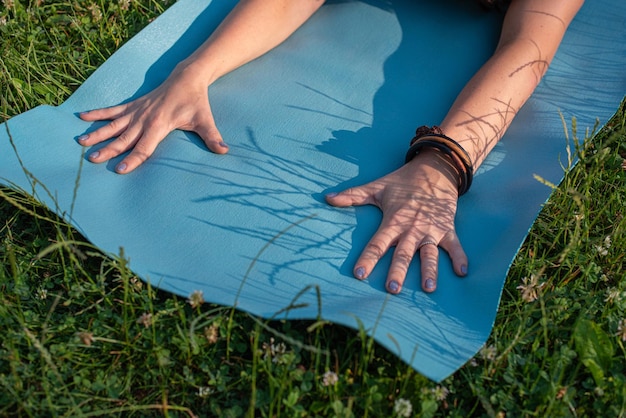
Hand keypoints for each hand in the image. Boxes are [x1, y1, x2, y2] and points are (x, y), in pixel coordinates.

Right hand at [77, 63, 227, 173]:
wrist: (187, 77)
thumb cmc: (196, 102)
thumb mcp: (205, 120)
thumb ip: (212, 137)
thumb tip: (224, 151)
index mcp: (160, 125)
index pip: (144, 147)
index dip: (133, 159)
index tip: (121, 170)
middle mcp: (144, 119)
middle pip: (124, 138)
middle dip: (108, 150)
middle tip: (93, 160)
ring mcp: (137, 111)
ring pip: (114, 124)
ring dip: (98, 133)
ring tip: (81, 142)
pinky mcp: (133, 105)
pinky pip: (112, 110)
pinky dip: (97, 113)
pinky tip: (81, 116)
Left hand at [326, 149, 467, 293]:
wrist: (434, 168)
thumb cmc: (403, 181)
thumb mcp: (377, 187)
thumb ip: (352, 195)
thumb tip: (327, 197)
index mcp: (393, 221)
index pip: (378, 243)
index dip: (368, 258)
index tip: (359, 274)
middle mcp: (412, 228)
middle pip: (403, 254)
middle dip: (398, 271)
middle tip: (392, 289)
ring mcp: (431, 229)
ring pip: (429, 254)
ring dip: (429, 271)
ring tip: (428, 288)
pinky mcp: (447, 228)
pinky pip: (455, 245)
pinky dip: (460, 257)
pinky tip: (463, 272)